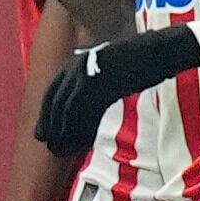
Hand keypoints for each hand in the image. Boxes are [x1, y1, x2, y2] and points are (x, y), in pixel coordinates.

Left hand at [34, 24, 199, 152]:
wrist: (157, 51)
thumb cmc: (136, 61)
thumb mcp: (107, 72)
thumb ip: (92, 88)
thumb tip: (80, 112)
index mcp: (76, 61)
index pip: (53, 91)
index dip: (46, 115)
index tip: (42, 134)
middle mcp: (77, 66)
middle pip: (56, 101)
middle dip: (50, 126)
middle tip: (49, 146)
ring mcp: (90, 74)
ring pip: (68, 108)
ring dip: (63, 131)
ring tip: (61, 149)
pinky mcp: (104, 83)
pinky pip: (88, 111)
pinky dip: (83, 129)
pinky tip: (81, 143)